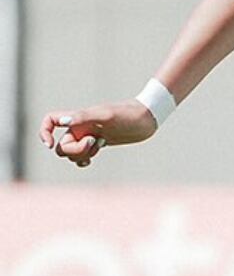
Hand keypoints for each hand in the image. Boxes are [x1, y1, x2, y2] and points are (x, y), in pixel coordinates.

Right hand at [39, 101, 158, 168]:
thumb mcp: (106, 116)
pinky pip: (82, 155)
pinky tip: (90, 161)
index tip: (50, 144)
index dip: (44, 132)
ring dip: (82, 155)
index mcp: (78, 118)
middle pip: (62, 145)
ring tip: (100, 145)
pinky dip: (83, 160)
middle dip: (75, 150)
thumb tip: (63, 122)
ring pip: (72, 152)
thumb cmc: (127, 115)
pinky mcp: (99, 142)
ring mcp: (89, 135)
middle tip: (95, 142)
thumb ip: (84, 117)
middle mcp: (81, 127)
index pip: (50, 120)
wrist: (147, 118)